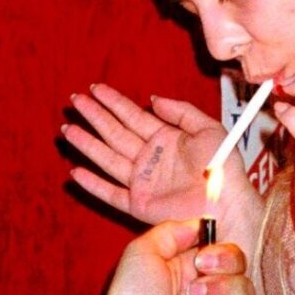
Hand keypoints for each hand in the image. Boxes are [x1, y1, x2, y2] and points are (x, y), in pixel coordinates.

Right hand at [62, 83, 222, 224]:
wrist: (227, 202)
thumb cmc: (224, 167)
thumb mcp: (208, 128)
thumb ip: (181, 111)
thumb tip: (153, 99)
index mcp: (165, 139)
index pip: (132, 116)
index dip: (113, 102)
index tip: (95, 89)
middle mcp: (150, 159)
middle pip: (115, 133)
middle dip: (95, 117)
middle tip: (75, 101)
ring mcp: (142, 182)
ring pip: (107, 159)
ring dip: (88, 144)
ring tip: (68, 130)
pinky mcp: (139, 204)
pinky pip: (110, 193)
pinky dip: (93, 184)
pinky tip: (76, 172)